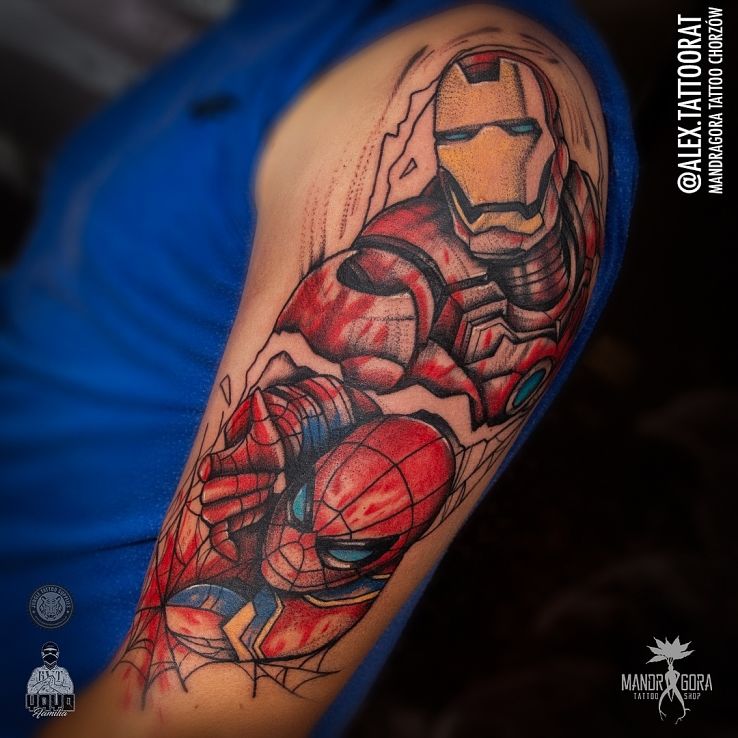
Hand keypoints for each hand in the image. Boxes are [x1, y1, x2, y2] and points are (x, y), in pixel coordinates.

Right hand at [197, 388, 285, 559]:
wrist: (271, 471)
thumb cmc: (267, 451)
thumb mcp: (267, 434)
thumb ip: (261, 415)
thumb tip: (260, 394)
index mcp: (218, 463)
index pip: (209, 468)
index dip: (216, 468)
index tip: (214, 469)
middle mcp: (211, 485)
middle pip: (216, 493)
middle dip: (246, 488)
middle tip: (272, 483)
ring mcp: (216, 505)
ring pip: (219, 514)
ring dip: (246, 508)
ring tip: (269, 496)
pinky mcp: (224, 524)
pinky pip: (217, 537)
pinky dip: (223, 545)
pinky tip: (234, 553)